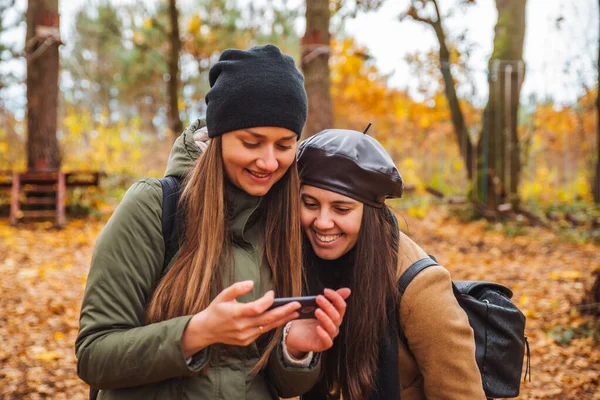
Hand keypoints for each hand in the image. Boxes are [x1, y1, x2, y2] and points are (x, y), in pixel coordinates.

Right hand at [181, 280, 300, 357]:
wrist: (206, 330)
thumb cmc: (216, 309)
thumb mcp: (223, 295)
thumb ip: (237, 287)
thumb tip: (252, 282)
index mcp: (235, 313)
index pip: (257, 308)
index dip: (267, 300)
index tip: (272, 293)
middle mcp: (241, 326)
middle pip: (267, 319)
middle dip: (284, 311)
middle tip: (297, 305)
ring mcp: (244, 335)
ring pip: (267, 327)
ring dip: (282, 320)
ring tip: (295, 313)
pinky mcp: (246, 341)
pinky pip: (262, 332)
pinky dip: (272, 325)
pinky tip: (281, 319)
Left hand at [285, 288, 350, 356]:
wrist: (294, 332)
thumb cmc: (307, 318)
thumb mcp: (316, 306)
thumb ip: (330, 298)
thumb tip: (348, 290)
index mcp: (335, 315)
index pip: (341, 306)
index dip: (336, 297)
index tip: (325, 290)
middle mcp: (335, 325)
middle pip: (336, 316)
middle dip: (328, 306)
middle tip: (318, 298)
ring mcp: (329, 336)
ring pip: (332, 328)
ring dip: (325, 319)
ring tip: (317, 311)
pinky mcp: (323, 345)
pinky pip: (327, 341)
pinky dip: (324, 335)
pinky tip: (318, 328)